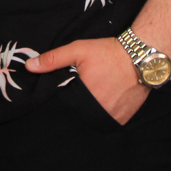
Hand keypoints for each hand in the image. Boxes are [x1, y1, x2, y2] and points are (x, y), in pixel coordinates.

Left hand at [26, 36, 148, 124]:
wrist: (141, 56)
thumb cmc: (108, 52)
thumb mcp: (78, 50)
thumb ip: (53, 59)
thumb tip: (29, 66)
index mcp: (83, 98)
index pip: (66, 107)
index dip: (65, 99)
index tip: (69, 92)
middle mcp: (98, 112)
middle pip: (81, 114)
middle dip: (79, 105)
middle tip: (85, 90)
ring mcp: (112, 117)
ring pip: (95, 119)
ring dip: (93, 110)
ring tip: (96, 94)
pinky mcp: (124, 119)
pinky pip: (109, 120)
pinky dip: (107, 112)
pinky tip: (108, 98)